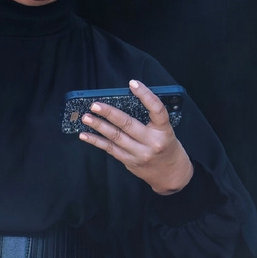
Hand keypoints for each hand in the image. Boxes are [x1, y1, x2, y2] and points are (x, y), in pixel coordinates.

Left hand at [78, 79, 194, 194]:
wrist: (171, 174)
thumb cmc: (167, 147)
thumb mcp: (166, 131)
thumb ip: (150, 119)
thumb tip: (124, 103)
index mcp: (164, 131)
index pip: (156, 109)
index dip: (145, 95)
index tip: (133, 83)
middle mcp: (152, 142)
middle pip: (128, 124)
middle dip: (109, 113)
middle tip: (95, 105)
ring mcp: (139, 154)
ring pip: (116, 137)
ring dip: (99, 126)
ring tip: (86, 117)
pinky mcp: (129, 161)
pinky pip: (110, 149)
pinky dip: (96, 141)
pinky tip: (85, 135)